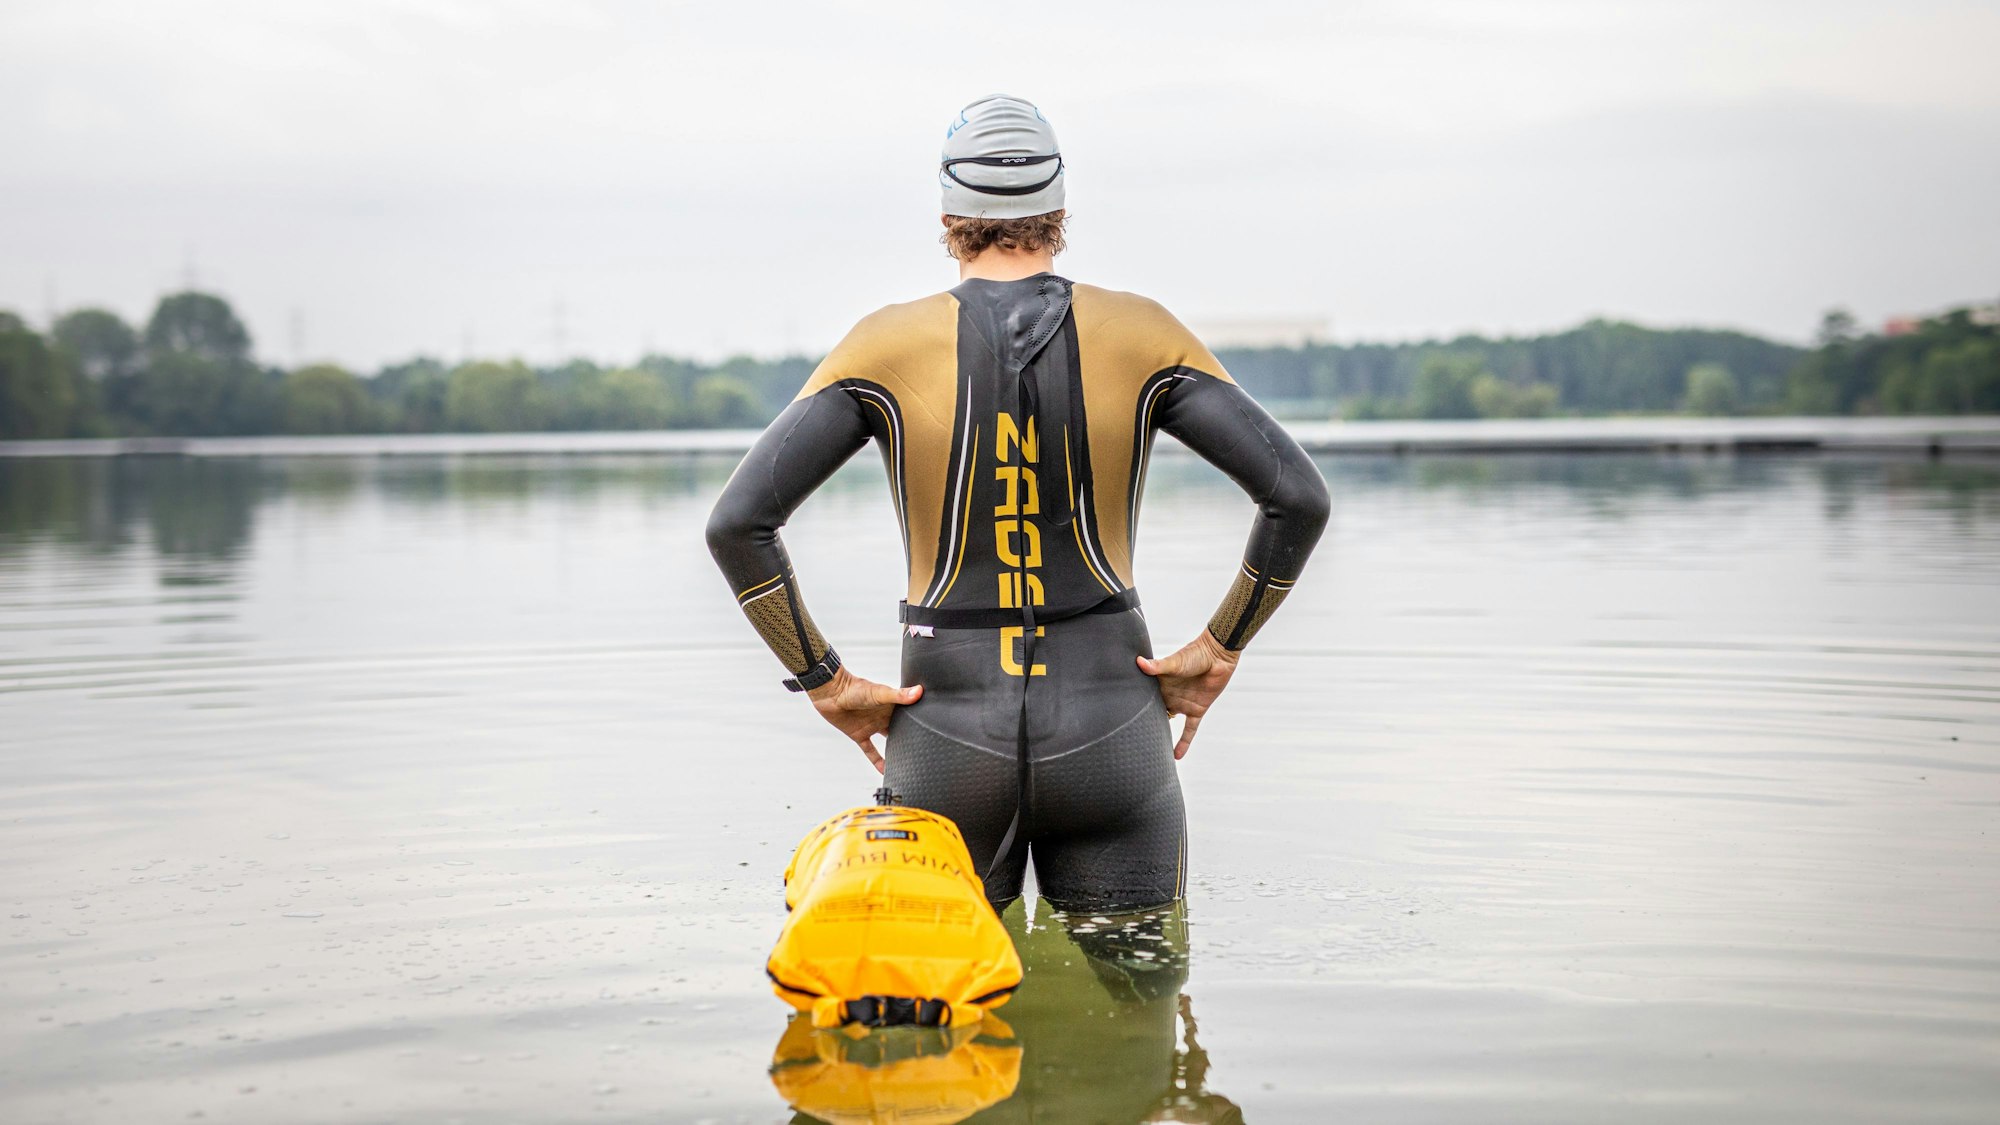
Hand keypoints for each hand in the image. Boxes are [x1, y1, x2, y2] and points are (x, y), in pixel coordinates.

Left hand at [806, 666, 921, 772]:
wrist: (830, 693)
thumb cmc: (854, 688)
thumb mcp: (879, 693)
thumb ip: (899, 695)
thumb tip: (919, 692)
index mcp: (891, 704)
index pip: (909, 713)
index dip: (920, 719)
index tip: (935, 727)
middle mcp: (883, 716)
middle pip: (900, 729)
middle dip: (910, 737)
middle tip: (925, 750)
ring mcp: (872, 726)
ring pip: (888, 741)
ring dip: (896, 750)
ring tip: (909, 762)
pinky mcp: (860, 735)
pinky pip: (871, 751)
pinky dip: (877, 761)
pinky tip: (885, 771)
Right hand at [1137, 631, 1238, 759]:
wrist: (1219, 655)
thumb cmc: (1195, 654)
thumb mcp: (1174, 662)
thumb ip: (1158, 666)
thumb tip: (1138, 662)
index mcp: (1160, 683)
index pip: (1144, 697)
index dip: (1134, 706)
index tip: (1120, 717)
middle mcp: (1169, 695)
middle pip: (1154, 712)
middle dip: (1144, 723)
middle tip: (1129, 738)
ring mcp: (1183, 703)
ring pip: (1169, 723)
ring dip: (1161, 735)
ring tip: (1147, 750)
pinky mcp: (1197, 710)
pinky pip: (1189, 730)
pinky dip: (1183, 743)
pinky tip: (1176, 757)